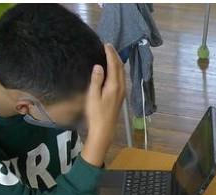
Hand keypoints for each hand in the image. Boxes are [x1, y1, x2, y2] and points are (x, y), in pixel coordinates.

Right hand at [81, 43, 125, 166]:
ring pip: (122, 73)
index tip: (106, 44)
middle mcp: (121, 87)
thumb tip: (98, 65)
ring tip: (110, 55)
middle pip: (120, 67)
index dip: (110, 53)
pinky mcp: (120, 96)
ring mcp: (122, 92)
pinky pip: (121, 78)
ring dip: (117, 62)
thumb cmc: (96, 114)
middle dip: (115, 56)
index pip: (114, 65)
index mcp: (114, 86)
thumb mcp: (93, 96)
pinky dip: (117, 70)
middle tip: (108, 46)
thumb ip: (96, 80)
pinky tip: (113, 70)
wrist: (104, 130)